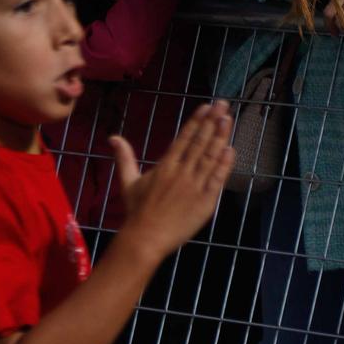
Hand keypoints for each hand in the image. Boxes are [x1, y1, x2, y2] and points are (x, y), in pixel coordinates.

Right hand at [113, 101, 233, 260]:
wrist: (146, 238)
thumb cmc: (137, 212)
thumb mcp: (128, 182)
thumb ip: (124, 157)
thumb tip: (113, 137)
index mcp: (165, 166)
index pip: (184, 138)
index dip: (197, 121)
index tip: (207, 107)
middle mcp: (181, 172)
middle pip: (200, 142)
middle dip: (212, 122)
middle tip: (223, 104)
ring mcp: (194, 186)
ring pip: (210, 157)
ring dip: (220, 137)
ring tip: (228, 120)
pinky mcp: (204, 201)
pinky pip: (217, 179)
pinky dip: (224, 164)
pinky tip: (231, 149)